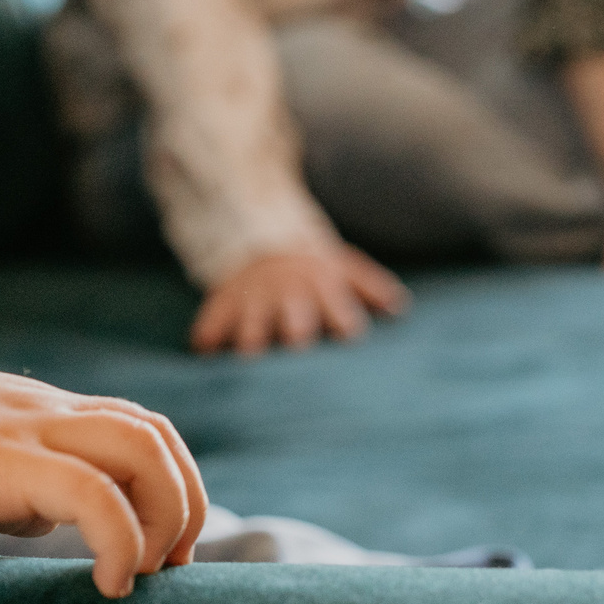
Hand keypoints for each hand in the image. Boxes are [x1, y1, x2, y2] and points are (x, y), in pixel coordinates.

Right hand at [0, 367, 205, 597]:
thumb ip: (7, 478)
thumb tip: (45, 516)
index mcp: (25, 407)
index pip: (130, 425)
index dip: (166, 486)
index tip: (159, 553)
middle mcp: (32, 407)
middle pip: (154, 430)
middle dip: (184, 504)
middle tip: (169, 571)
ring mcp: (15, 427)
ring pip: (143, 447)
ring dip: (166, 517)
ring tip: (140, 575)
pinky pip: (92, 492)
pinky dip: (122, 540)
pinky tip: (106, 585)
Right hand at [190, 245, 407, 355]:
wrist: (260, 238)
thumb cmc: (312, 268)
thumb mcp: (344, 268)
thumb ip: (370, 288)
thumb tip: (398, 306)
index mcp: (323, 289)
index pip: (342, 317)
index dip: (346, 328)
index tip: (348, 341)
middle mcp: (289, 297)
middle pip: (296, 324)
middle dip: (297, 336)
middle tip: (297, 356)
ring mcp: (253, 302)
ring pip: (252, 326)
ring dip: (251, 342)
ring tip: (250, 365)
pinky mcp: (223, 306)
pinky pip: (210, 324)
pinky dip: (207, 338)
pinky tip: (205, 354)